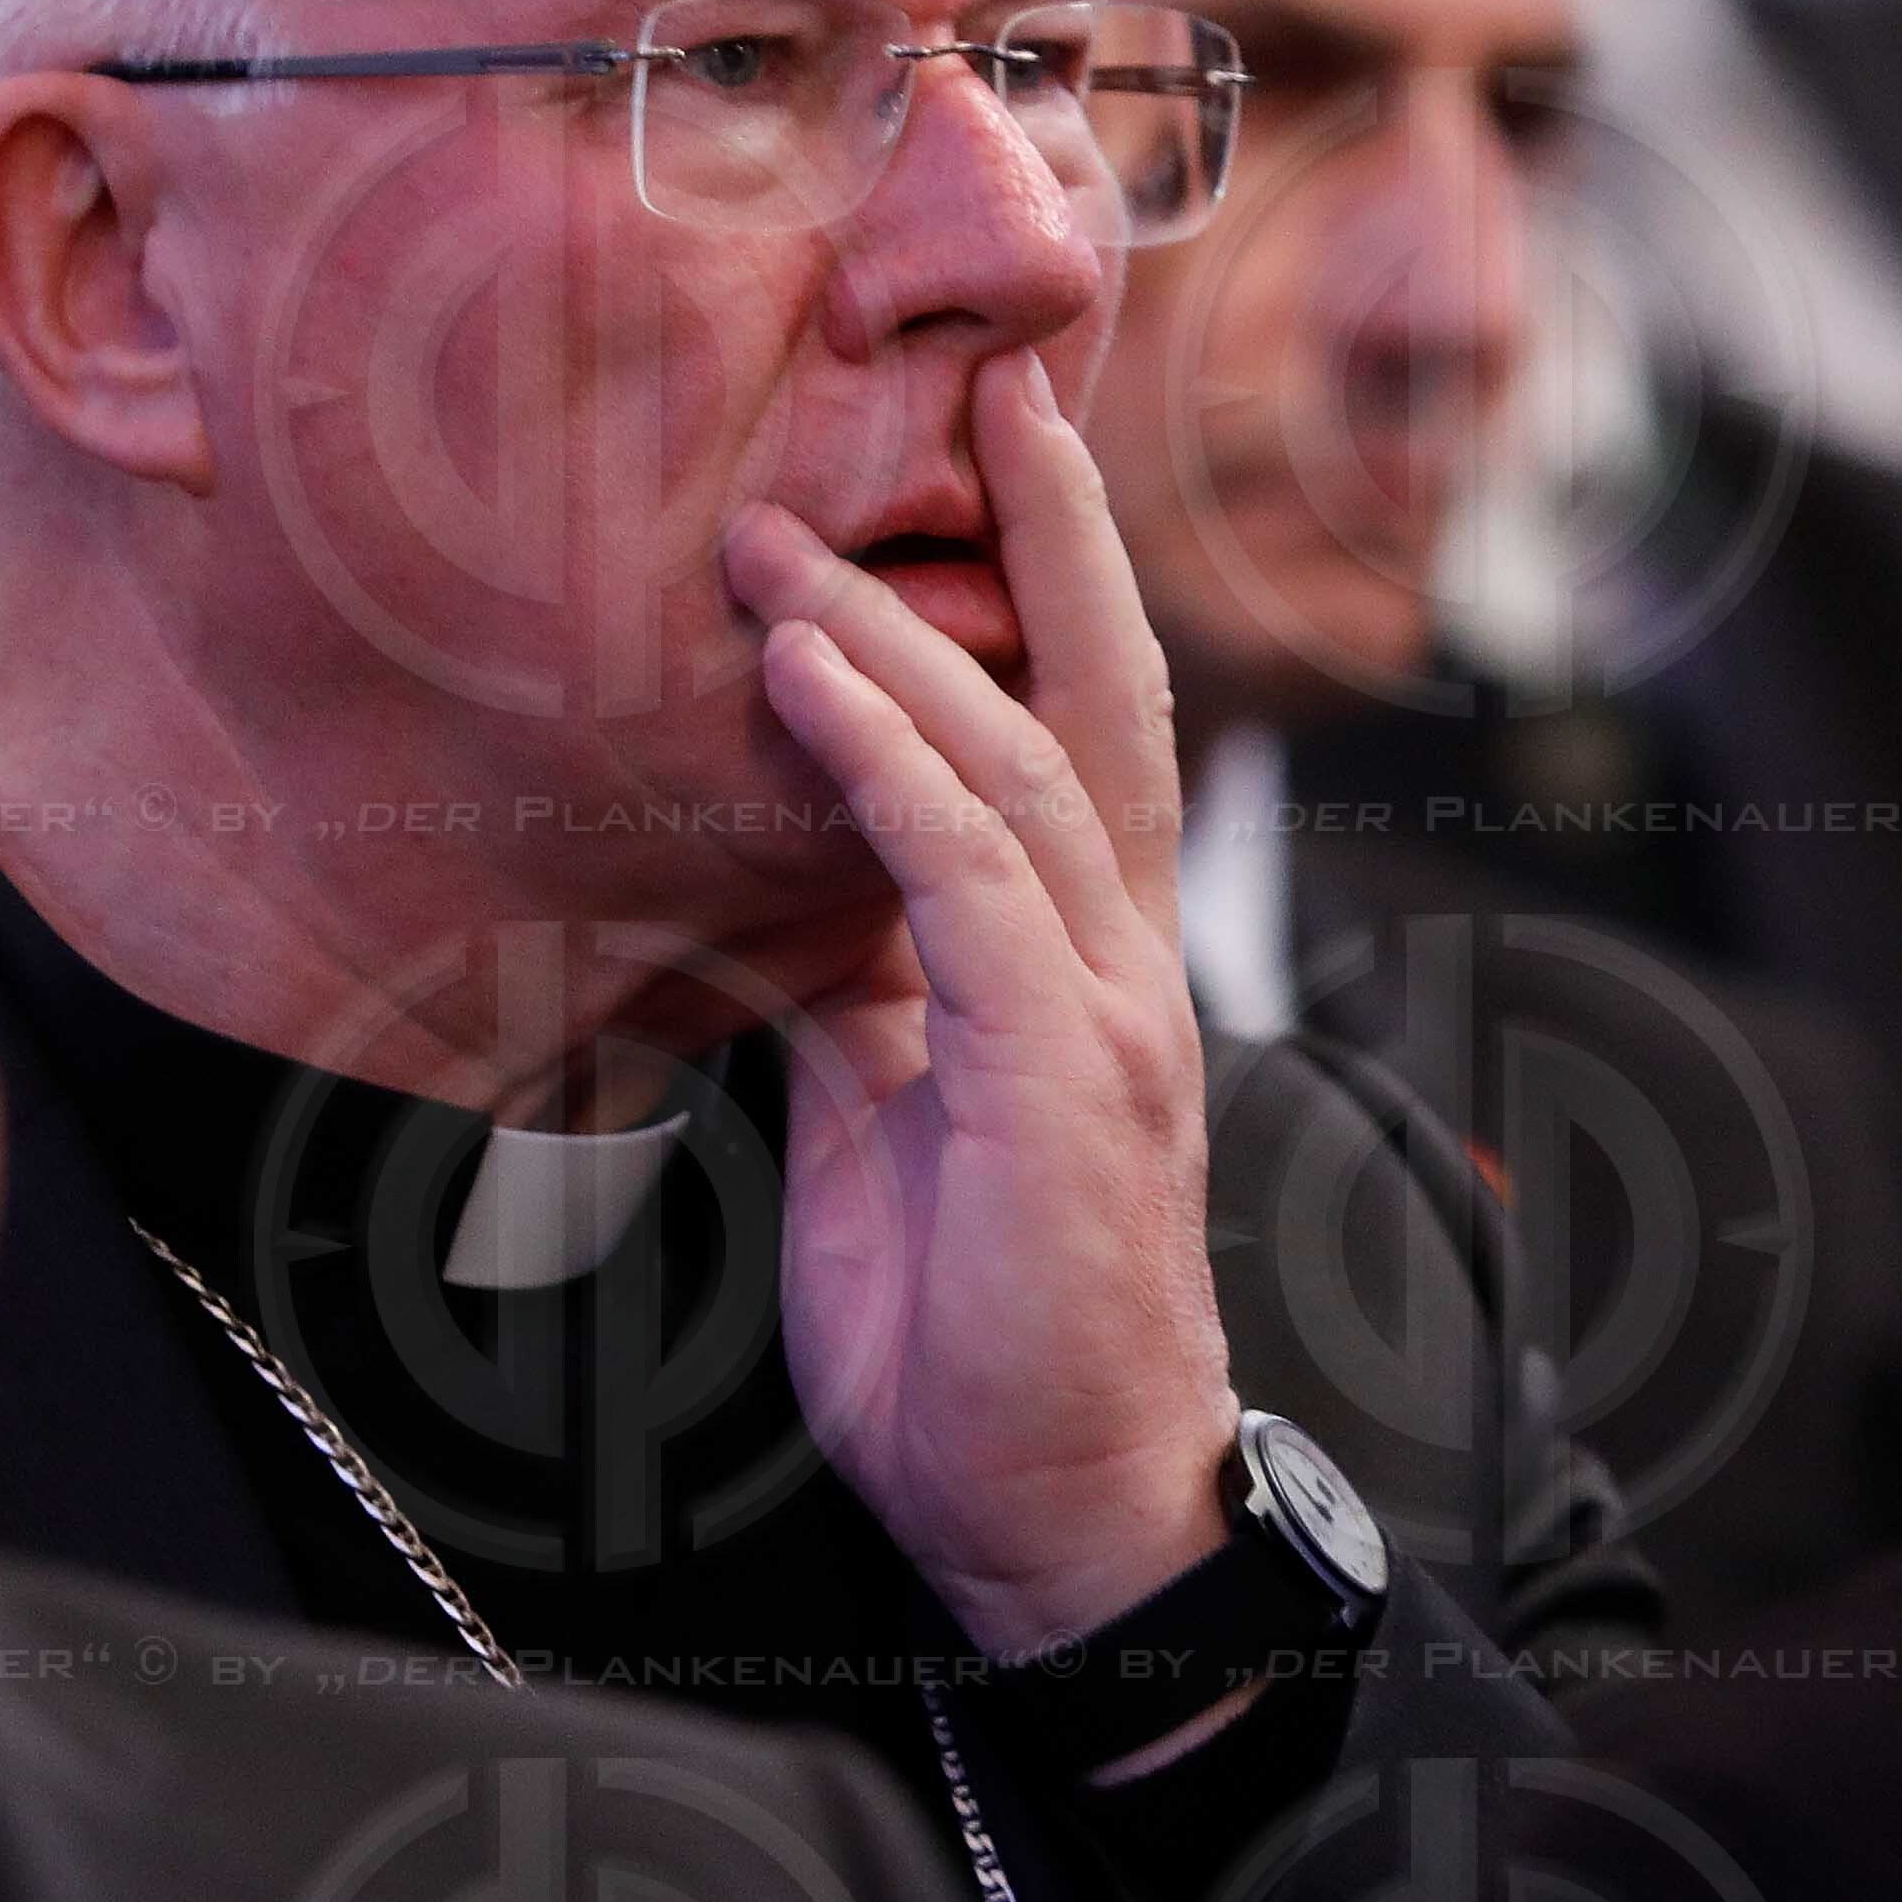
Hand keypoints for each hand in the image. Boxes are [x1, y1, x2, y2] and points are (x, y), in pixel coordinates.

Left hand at [724, 353, 1238, 1655]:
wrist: (1053, 1513)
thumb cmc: (974, 1344)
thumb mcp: (890, 1130)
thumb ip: (861, 1002)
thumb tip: (783, 908)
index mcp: (1085, 972)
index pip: (1076, 739)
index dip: (1042, 594)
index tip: (987, 463)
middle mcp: (1119, 964)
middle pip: (1098, 698)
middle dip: (1047, 534)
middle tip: (982, 387)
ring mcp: (1101, 1013)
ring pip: (1017, 764)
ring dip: (894, 633)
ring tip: (782, 534)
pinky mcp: (1054, 1072)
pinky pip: (966, 875)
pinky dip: (882, 761)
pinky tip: (805, 677)